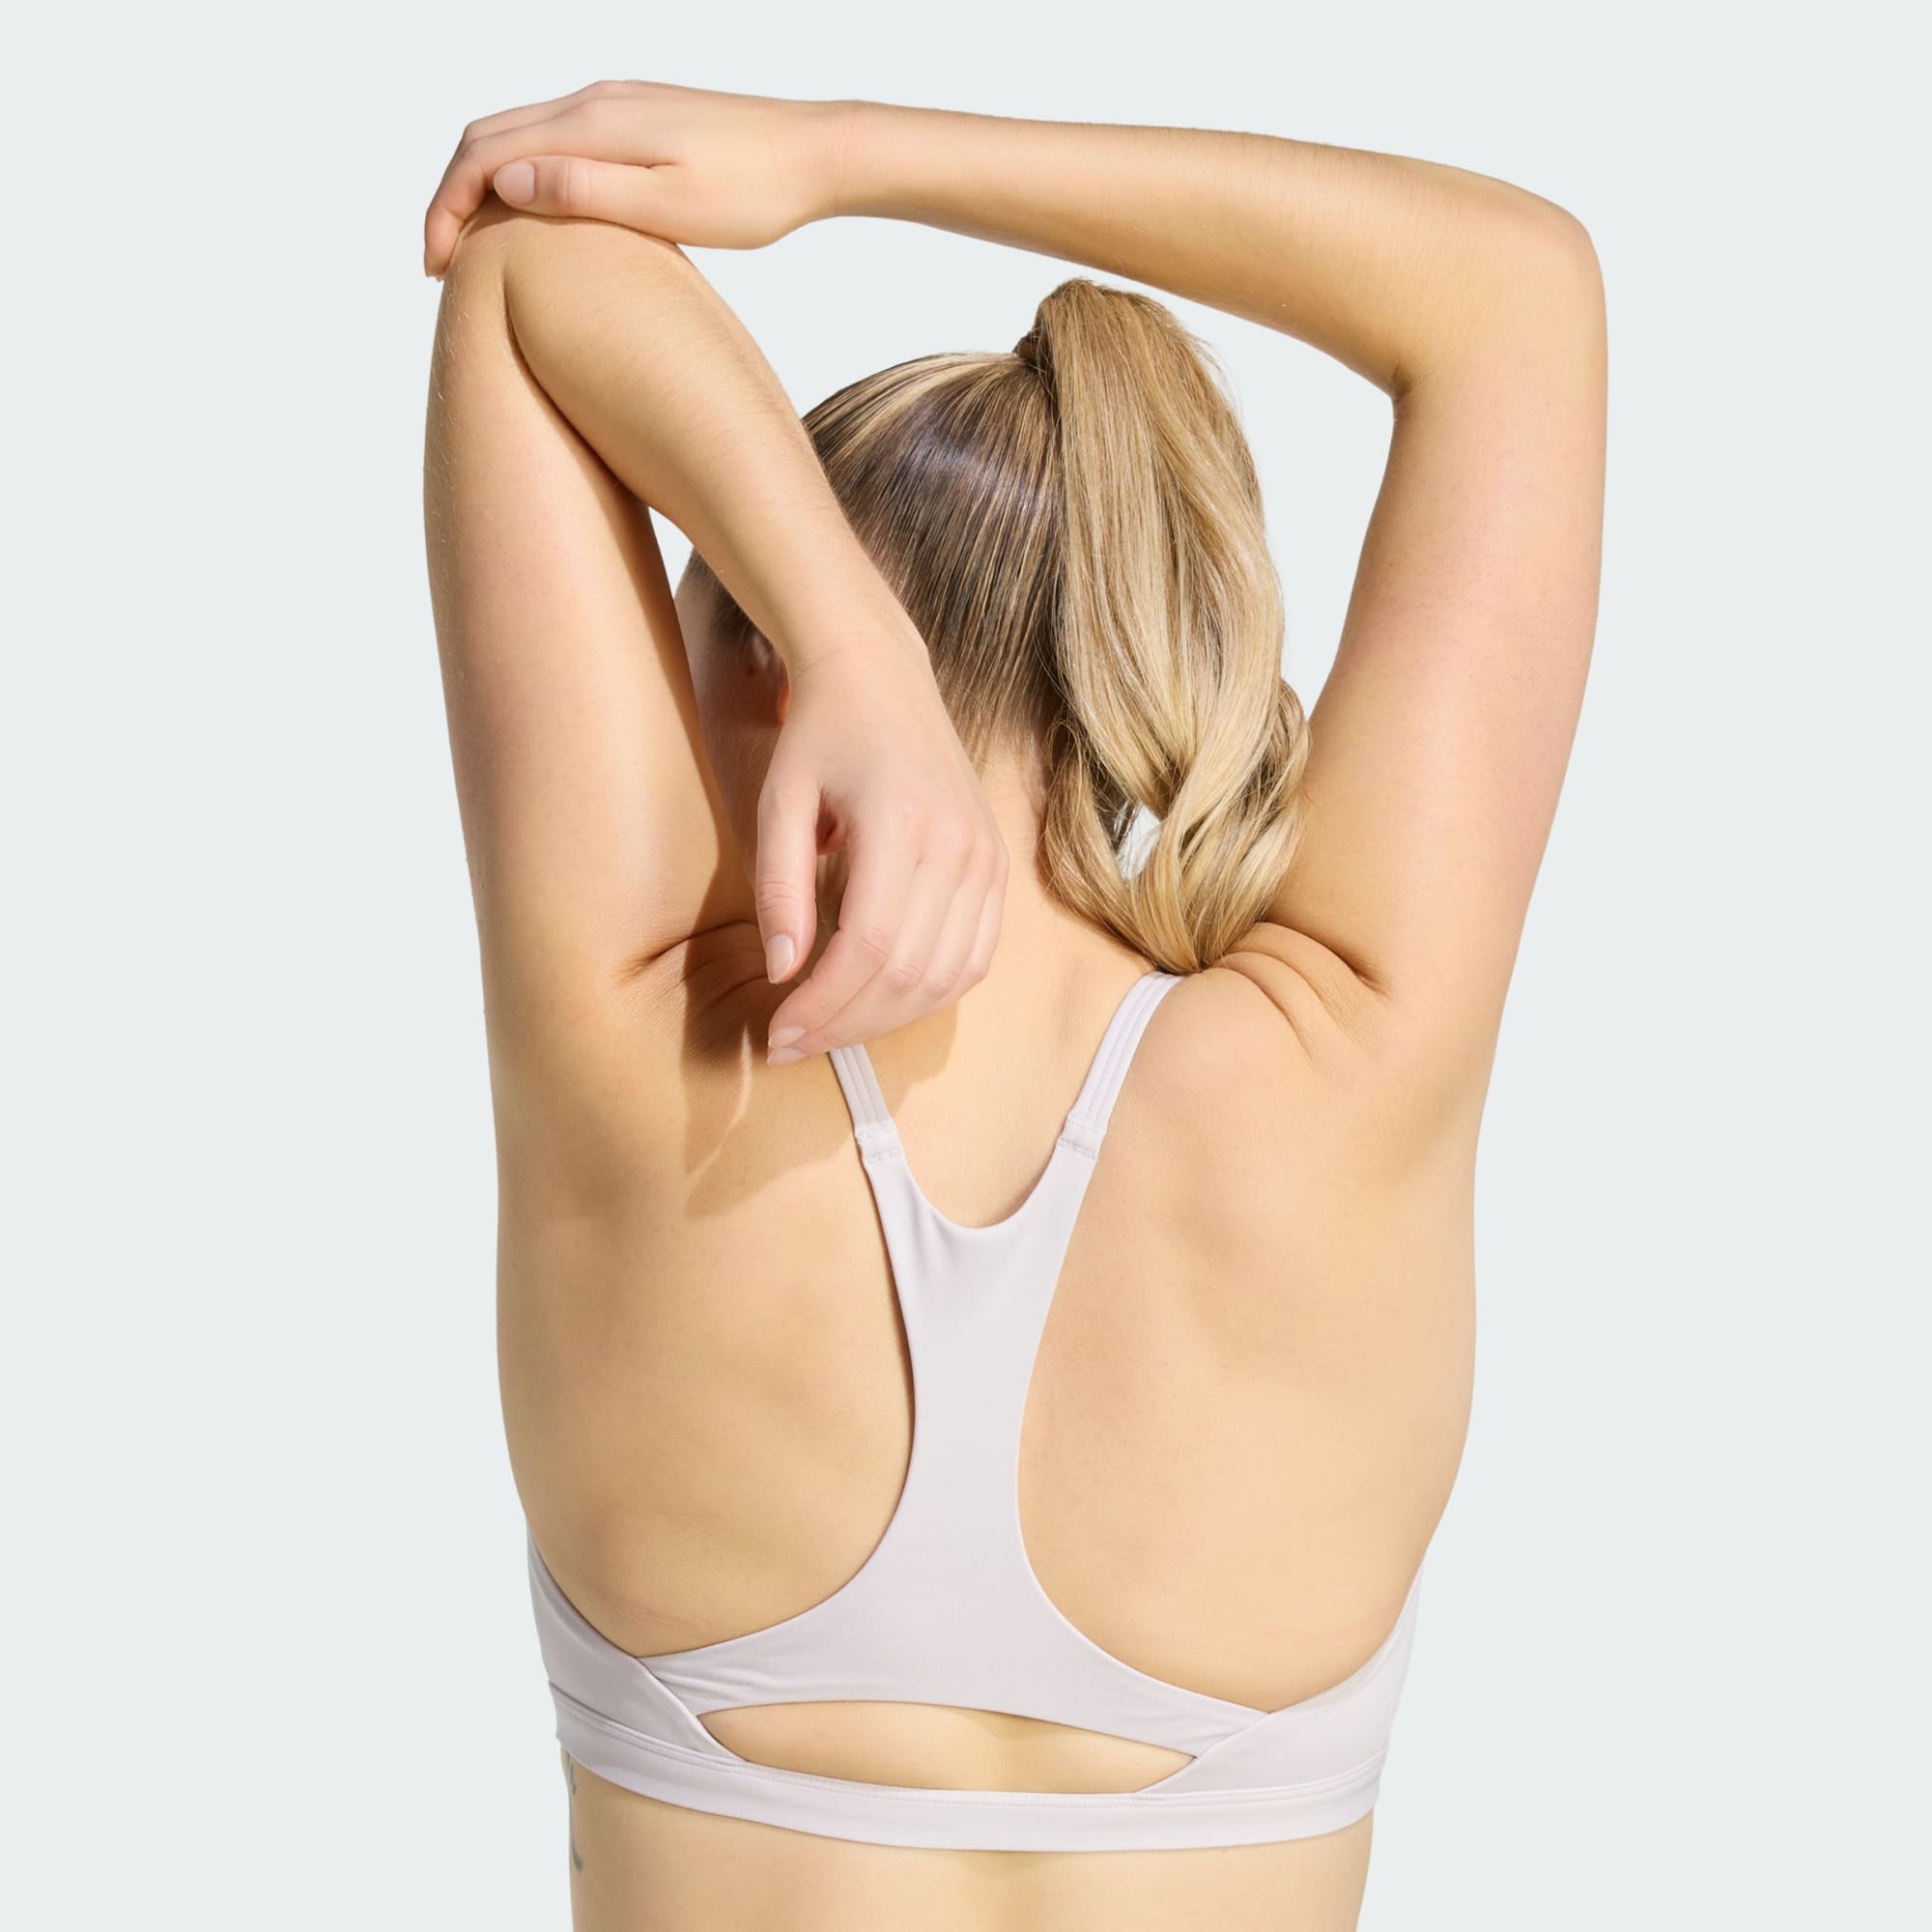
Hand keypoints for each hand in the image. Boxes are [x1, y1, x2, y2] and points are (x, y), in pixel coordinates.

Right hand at [424, 80, 856, 274]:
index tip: (434, 268)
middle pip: (488, 136)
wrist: (817, 154)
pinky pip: (554, 137)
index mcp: (592, 124)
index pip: (485, 155)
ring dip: (483, 186)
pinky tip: (532, 219)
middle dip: (450, 198)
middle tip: (440, 266)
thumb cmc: (754, 192)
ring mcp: (614, 104)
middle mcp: (593, 101)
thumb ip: (585, 192)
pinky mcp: (637, 117)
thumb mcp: (669, 206)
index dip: (445, 211)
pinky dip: (521, 175)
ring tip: (475, 248)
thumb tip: (507, 181)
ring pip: (518, 134)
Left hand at [758, 630, 1007, 1064]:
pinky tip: (883, 1002)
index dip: (822, 1005)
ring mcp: (986, 857)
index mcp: (902, 823)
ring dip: (886, 1019)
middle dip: (846, 1023)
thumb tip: (784, 974)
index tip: (776, 1033)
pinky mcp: (996, 866)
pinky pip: (975, 957)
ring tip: (830, 1030)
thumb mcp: (778, 800)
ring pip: (945, 977)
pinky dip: (930, 994)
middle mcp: (958, 844)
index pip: (868, 947)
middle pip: (908, 972)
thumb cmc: (819, 734)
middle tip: (792, 1044)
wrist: (882, 676)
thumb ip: (779, 888)